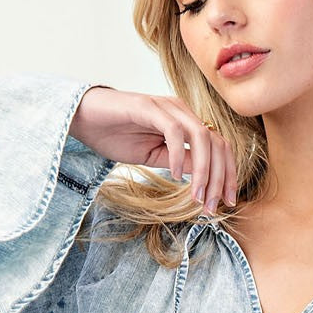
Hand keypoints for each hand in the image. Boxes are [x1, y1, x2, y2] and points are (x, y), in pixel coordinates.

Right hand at [68, 85, 236, 212]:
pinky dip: (178, 155)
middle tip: (213, 206)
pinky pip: (175, 131)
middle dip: (220, 178)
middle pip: (217, 143)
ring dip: (204, 171)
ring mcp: (167, 107)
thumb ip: (181, 162)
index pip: (219, 146)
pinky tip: (174, 175)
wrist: (84, 119)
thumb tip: (205, 177)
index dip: (227, 174)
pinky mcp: (149, 107)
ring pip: (202, 137)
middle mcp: (181, 111)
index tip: (226, 202)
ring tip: (197, 196)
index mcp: (186, 122)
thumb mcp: (155, 157)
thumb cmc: (116, 136)